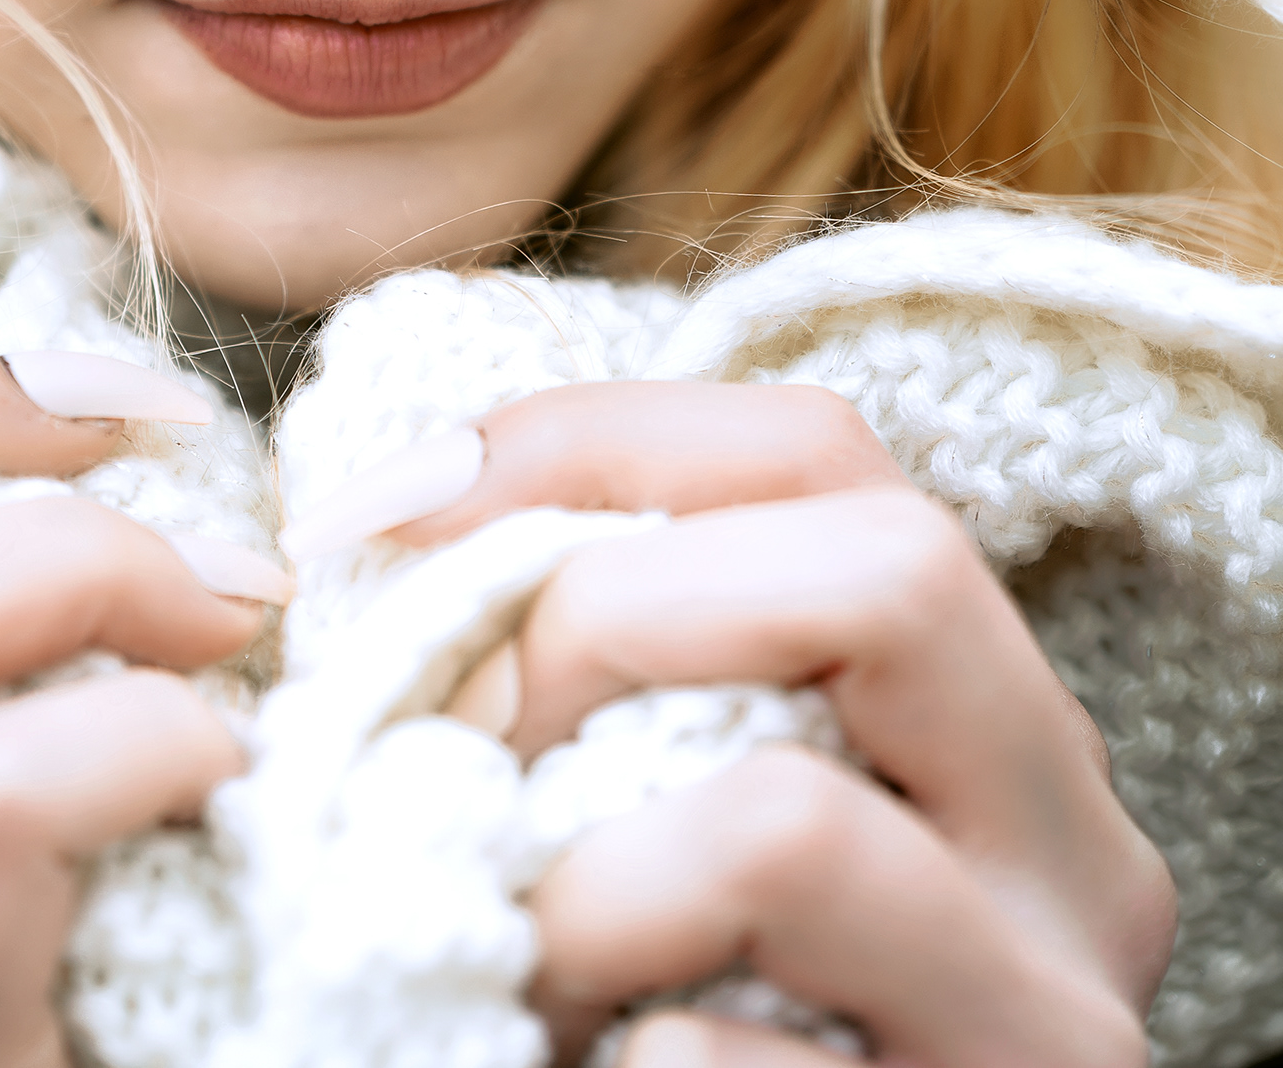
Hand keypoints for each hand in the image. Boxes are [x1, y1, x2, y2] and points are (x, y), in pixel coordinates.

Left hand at [390, 382, 1174, 1066]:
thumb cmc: (694, 990)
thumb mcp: (684, 789)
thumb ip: (615, 655)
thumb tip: (392, 512)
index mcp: (985, 708)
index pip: (818, 449)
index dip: (581, 441)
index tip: (377, 516)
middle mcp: (1069, 840)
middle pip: (891, 568)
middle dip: (608, 617)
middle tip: (467, 747)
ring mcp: (1046, 1013)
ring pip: (786, 825)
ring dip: (580, 885)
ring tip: (523, 958)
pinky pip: (717, 1056)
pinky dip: (624, 1056)